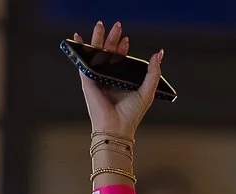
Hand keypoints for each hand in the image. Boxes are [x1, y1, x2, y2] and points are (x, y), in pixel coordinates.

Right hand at [74, 21, 165, 140]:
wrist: (118, 127)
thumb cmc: (131, 113)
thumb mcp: (148, 90)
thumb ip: (153, 72)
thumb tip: (159, 53)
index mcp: (120, 79)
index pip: (120, 59)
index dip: (123, 48)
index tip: (126, 39)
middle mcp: (108, 77)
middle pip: (108, 52)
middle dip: (112, 38)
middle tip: (117, 26)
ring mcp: (97, 78)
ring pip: (96, 53)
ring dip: (97, 38)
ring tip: (100, 25)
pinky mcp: (88, 80)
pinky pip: (82, 61)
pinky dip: (79, 49)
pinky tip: (77, 37)